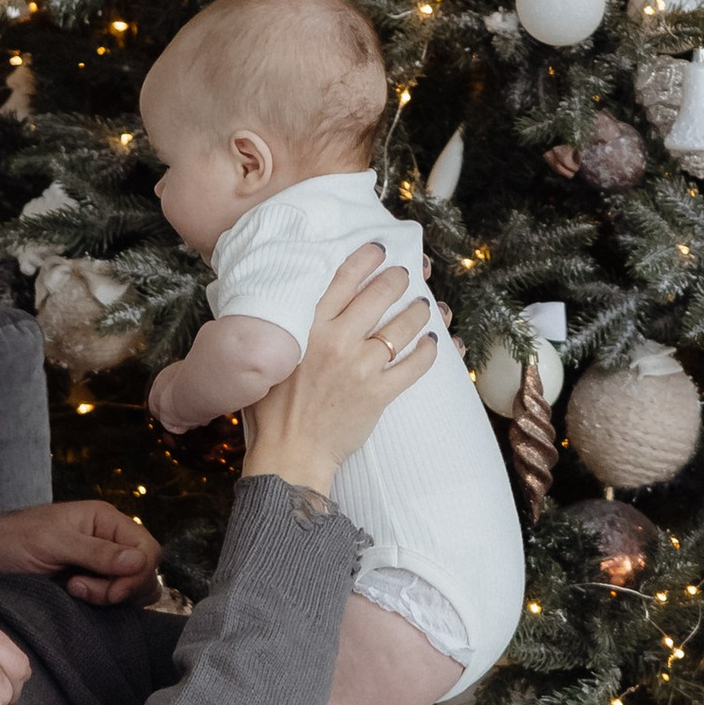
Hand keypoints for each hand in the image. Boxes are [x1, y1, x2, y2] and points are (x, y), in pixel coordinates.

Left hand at [0, 499, 161, 606]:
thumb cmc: (12, 540)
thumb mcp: (53, 542)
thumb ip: (96, 552)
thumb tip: (140, 561)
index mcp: (104, 520)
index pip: (148, 549)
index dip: (136, 574)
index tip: (109, 590)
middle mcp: (108, 540)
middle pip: (145, 571)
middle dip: (121, 587)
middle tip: (80, 589)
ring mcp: (100, 565)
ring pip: (133, 589)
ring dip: (110, 597)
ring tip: (75, 591)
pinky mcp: (90, 586)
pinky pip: (115, 600)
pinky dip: (104, 604)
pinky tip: (76, 598)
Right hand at [242, 245, 434, 498]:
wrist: (288, 454)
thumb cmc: (271, 409)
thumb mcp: (269, 358)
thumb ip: (282, 328)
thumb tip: (287, 302)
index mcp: (307, 328)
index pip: (342, 279)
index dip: (364, 260)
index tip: (378, 250)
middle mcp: (336, 342)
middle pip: (378, 296)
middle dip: (397, 279)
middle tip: (404, 275)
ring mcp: (360, 368)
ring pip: (401, 327)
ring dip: (418, 312)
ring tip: (424, 306)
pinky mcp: (379, 394)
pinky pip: (414, 366)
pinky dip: (429, 352)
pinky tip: (434, 344)